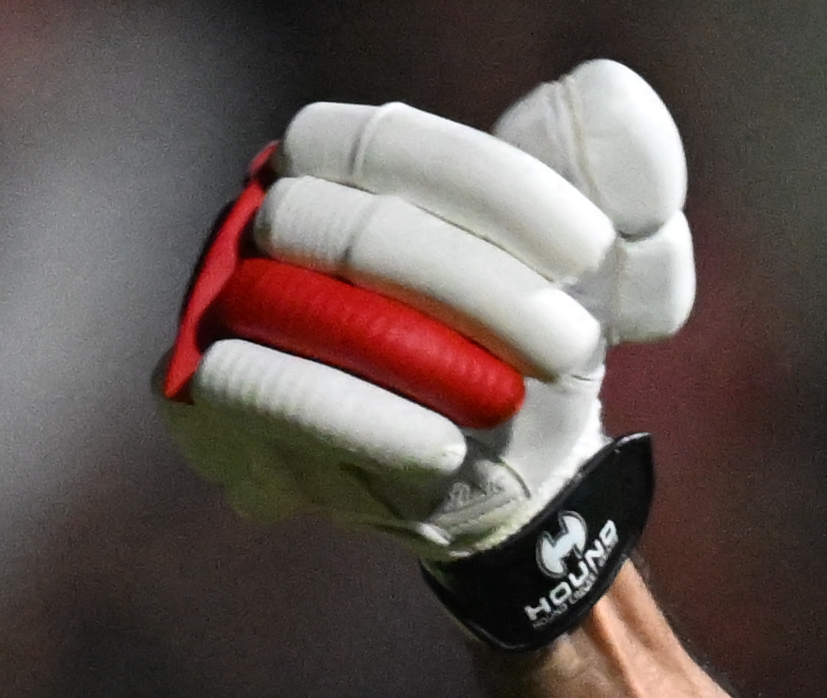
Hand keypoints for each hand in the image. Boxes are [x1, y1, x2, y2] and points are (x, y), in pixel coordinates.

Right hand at [154, 68, 693, 560]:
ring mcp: (226, 307)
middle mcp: (268, 217)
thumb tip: (602, 90)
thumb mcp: (610, 265)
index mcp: (343, 157)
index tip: (589, 250)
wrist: (507, 478)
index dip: (495, 190)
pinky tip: (441, 449)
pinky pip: (254, 392)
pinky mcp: (204, 404)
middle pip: (357, 229)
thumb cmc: (541, 342)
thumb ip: (622, 181)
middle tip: (573, 347)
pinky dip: (358, 420)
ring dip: (421, 358)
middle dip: (477, 289)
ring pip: (299, 305)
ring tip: (511, 400)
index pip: (395, 142)